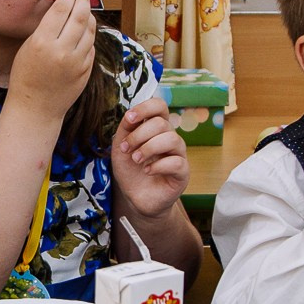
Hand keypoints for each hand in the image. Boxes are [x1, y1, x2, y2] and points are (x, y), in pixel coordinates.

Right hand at [7, 0, 95, 120]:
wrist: (36, 107)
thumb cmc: (26, 77)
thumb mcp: (28, 48)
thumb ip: (45, 28)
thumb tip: (61, 7)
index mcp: (42, 43)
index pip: (61, 10)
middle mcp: (62, 51)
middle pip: (80, 16)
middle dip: (83, 1)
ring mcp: (77, 62)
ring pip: (90, 30)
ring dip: (89, 17)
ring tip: (84, 10)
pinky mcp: (86, 70)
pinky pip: (91, 46)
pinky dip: (88, 36)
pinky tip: (83, 31)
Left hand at [110, 98, 187, 219]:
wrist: (136, 197)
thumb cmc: (131, 170)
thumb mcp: (120, 147)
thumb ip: (125, 129)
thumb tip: (131, 115)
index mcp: (156, 128)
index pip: (159, 106)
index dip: (145, 108)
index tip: (129, 119)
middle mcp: (169, 137)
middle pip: (162, 123)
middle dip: (139, 135)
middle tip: (126, 149)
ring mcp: (178, 154)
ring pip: (172, 139)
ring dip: (148, 149)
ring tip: (136, 160)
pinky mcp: (183, 172)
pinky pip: (176, 162)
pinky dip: (158, 165)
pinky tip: (148, 171)